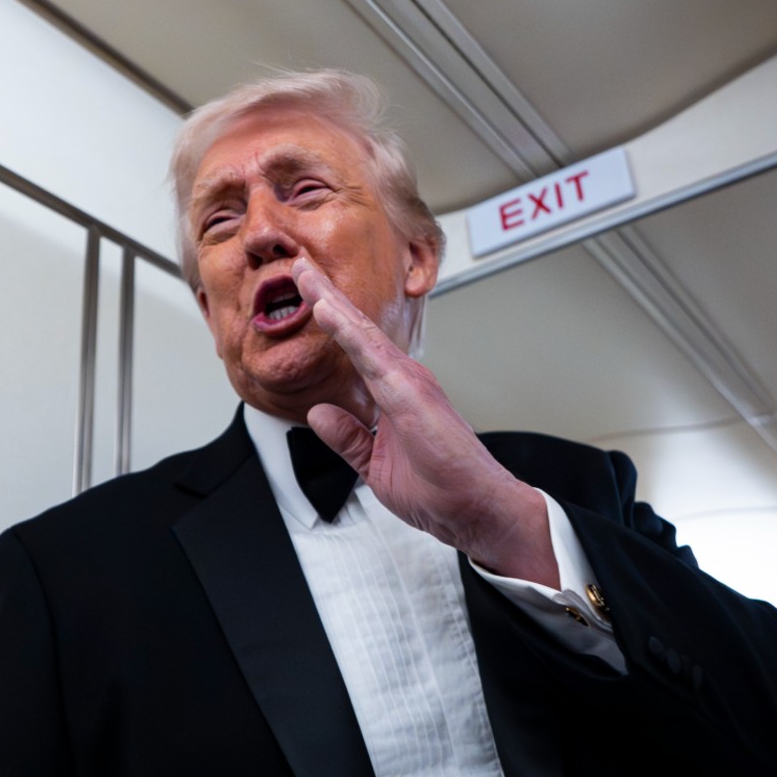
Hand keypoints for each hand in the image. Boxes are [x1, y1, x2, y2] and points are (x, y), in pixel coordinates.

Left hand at [292, 259, 556, 585]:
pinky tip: (325, 310)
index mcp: (396, 393)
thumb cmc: (441, 490)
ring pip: (361, 332)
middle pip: (356, 330)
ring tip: (304, 272)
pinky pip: (371, 354)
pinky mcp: (411, 393)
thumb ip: (347, 438)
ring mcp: (409, 382)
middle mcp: (403, 379)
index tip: (306, 294)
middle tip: (299, 265)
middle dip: (326, 296)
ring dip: (330, 301)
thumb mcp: (375, 465)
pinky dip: (346, 330)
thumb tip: (319, 414)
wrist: (477, 511)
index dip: (330, 321)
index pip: (354, 349)